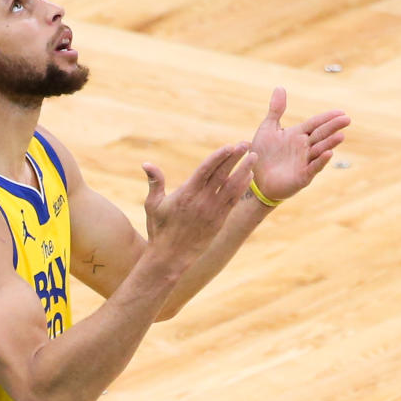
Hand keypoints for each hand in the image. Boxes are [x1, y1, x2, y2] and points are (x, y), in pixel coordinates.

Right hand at [141, 143, 256, 262]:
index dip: (219, 157)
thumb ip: (155, 183)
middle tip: (246, 143)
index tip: (230, 146)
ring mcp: (213, 211)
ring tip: (254, 156)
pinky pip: (234, 200)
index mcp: (186, 194)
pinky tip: (249, 175)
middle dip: (235, 158)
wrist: (171, 257)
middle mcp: (202, 201)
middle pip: (222, 175)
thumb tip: (146, 163)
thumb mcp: (153, 205)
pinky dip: (242, 187)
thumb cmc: (160, 230)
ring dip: (244, 170)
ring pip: (232, 187)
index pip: (206, 170)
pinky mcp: (219, 220)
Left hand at [250, 87, 350, 200]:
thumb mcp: (268, 128)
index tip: (341, 112)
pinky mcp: (302, 176)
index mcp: (298, 134)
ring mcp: (305, 161)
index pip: (315, 123)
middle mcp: (304, 147)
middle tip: (347, 119)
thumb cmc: (262, 154)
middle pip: (321, 134)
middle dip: (333, 127)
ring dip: (330, 143)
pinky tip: (328, 153)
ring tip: (341, 135)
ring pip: (320, 150)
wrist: (255, 178)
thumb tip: (280, 87)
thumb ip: (276, 110)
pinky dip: (321, 161)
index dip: (327, 118)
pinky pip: (313, 167)